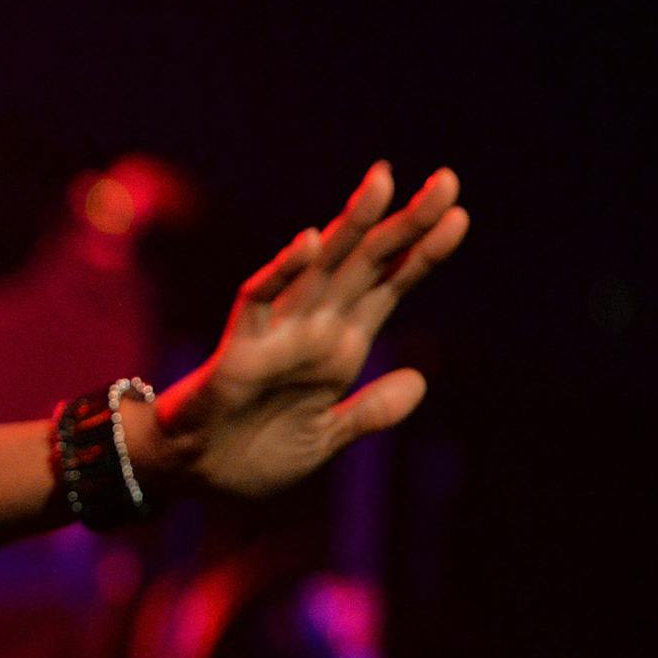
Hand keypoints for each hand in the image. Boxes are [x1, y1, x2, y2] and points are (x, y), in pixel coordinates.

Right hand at [148, 162, 468, 498]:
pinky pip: (259, 300)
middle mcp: (316, 328)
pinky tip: (307, 243)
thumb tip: (419, 379)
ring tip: (383, 184)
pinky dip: (282, 272)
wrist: (196, 476)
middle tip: (448, 181)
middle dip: (406, 223)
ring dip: (351, 227)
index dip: (424, 254)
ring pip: (321, 268)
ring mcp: (279, 333)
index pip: (390, 287)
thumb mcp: (325, 439)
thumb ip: (370, 411)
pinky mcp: (240, 347)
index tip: (461, 217)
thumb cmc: (255, 455)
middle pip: (367, 264)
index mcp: (343, 347)